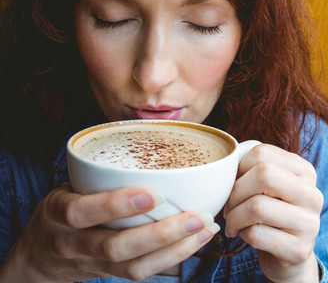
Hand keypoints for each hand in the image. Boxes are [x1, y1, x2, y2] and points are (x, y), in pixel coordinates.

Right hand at [0, 184, 218, 282]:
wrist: (35, 257)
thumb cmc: (62, 210)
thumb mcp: (69, 187)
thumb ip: (100, 177)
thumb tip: (157, 143)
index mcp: (60, 211)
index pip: (84, 212)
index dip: (119, 205)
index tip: (157, 194)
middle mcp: (72, 242)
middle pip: (116, 246)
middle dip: (162, 233)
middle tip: (198, 216)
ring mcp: (90, 264)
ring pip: (133, 266)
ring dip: (175, 249)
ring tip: (206, 228)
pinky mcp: (107, 275)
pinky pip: (140, 273)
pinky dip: (171, 258)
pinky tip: (195, 242)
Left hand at [224, 144, 322, 282]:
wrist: (288, 255)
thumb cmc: (271, 213)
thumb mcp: (268, 186)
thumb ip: (252, 168)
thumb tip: (226, 162)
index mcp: (305, 171)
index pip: (261, 153)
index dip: (237, 169)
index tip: (232, 184)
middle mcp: (312, 195)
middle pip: (263, 175)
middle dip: (235, 192)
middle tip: (229, 206)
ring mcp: (309, 223)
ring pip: (257, 206)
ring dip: (234, 217)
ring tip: (233, 223)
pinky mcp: (299, 250)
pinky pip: (256, 234)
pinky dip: (242, 234)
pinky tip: (245, 235)